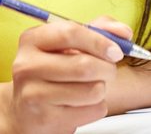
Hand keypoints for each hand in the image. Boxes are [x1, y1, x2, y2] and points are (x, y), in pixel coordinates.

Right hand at [9, 17, 130, 132]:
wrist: (26, 111)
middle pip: (84, 65)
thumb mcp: (70, 44)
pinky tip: (82, 104)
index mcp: (33, 39)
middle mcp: (27, 65)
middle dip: (107, 69)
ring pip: (92, 90)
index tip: (116, 51)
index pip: (71, 33)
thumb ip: (99, 30)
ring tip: (92, 87)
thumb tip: (124, 33)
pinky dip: (96, 107)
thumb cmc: (54, 71)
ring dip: (102, 89)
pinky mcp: (45, 119)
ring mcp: (33, 94)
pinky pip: (91, 111)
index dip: (100, 41)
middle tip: (109, 71)